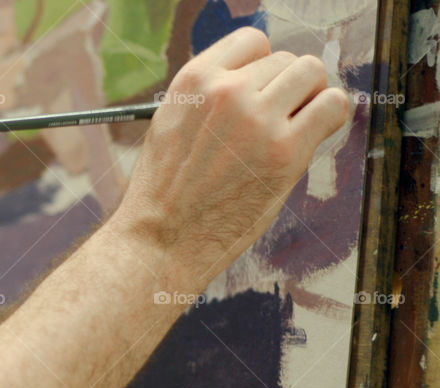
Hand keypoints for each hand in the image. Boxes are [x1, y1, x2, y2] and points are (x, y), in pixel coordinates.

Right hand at [116, 27, 349, 290]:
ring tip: (292, 129)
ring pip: (312, 74)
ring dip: (309, 98)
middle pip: (285, 60)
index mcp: (193, 81)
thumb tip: (257, 80)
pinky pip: (332, 106)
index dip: (261, 67)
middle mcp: (226, 91)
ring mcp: (258, 120)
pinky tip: (311, 137)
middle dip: (285, 89)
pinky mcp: (285, 152)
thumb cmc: (164, 193)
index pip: (252, 41)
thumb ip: (209, 96)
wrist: (160, 240)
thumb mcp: (171, 123)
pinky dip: (329, 116)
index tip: (260, 92)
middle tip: (274, 123)